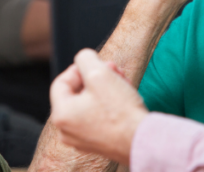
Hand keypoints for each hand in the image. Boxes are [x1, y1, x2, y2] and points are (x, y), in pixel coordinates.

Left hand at [50, 49, 147, 165]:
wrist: (142, 140)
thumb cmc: (120, 109)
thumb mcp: (99, 73)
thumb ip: (85, 59)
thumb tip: (83, 59)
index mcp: (61, 115)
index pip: (61, 82)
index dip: (79, 68)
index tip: (97, 63)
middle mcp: (66, 131)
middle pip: (77, 93)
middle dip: (96, 77)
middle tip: (113, 69)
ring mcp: (81, 140)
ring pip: (89, 104)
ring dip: (104, 88)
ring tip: (122, 81)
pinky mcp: (98, 144)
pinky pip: (97, 118)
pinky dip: (108, 105)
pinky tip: (124, 97)